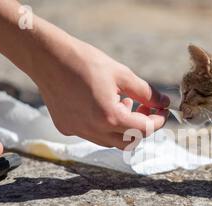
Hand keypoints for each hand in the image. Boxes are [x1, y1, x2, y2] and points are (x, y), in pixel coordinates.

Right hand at [32, 38, 169, 148]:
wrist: (47, 57)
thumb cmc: (85, 61)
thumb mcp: (122, 74)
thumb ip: (147, 93)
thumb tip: (164, 103)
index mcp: (110, 117)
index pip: (145, 129)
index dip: (158, 121)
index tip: (162, 111)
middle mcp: (93, 130)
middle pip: (129, 142)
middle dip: (142, 127)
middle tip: (145, 109)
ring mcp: (78, 131)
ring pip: (110, 141)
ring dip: (122, 128)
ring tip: (121, 103)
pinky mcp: (66, 128)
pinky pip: (92, 134)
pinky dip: (103, 125)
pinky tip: (99, 105)